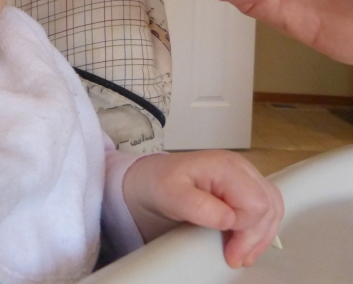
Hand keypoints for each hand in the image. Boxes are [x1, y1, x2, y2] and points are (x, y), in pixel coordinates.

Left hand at [123, 151, 282, 267]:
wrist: (150, 180)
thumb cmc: (159, 183)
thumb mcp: (170, 195)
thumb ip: (198, 206)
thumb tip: (229, 219)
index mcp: (225, 166)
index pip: (256, 203)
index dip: (246, 230)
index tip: (230, 250)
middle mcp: (240, 168)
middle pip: (269, 206)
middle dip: (255, 237)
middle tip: (235, 257)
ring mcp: (244, 176)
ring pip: (273, 207)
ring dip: (262, 235)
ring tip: (242, 254)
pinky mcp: (244, 187)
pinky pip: (266, 208)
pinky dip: (261, 228)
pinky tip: (247, 243)